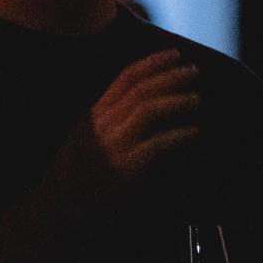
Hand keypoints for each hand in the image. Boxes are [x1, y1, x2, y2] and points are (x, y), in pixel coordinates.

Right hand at [86, 50, 202, 187]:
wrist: (66, 208)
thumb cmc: (85, 174)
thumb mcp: (91, 137)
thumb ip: (114, 117)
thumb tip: (152, 97)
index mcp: (96, 113)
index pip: (126, 77)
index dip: (153, 62)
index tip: (175, 54)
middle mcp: (103, 124)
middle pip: (142, 90)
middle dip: (171, 77)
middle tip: (194, 71)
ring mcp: (113, 145)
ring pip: (148, 111)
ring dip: (177, 102)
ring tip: (197, 100)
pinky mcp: (126, 168)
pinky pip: (158, 144)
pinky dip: (179, 135)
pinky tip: (194, 132)